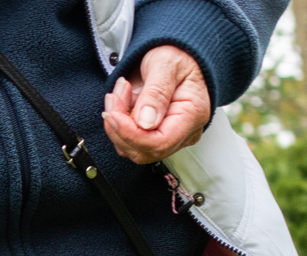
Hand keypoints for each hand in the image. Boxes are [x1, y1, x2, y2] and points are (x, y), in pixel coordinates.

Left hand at [102, 45, 210, 165]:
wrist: (178, 53)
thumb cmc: (178, 55)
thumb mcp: (166, 65)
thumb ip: (156, 93)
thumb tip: (146, 123)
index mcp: (192, 115)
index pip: (160, 143)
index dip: (132, 135)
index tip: (113, 115)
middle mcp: (183, 132)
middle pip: (144, 150)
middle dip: (120, 128)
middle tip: (115, 97)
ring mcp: (170, 136)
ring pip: (132, 148)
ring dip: (117, 124)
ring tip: (120, 92)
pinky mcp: (155, 135)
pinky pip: (130, 141)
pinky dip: (119, 124)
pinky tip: (122, 101)